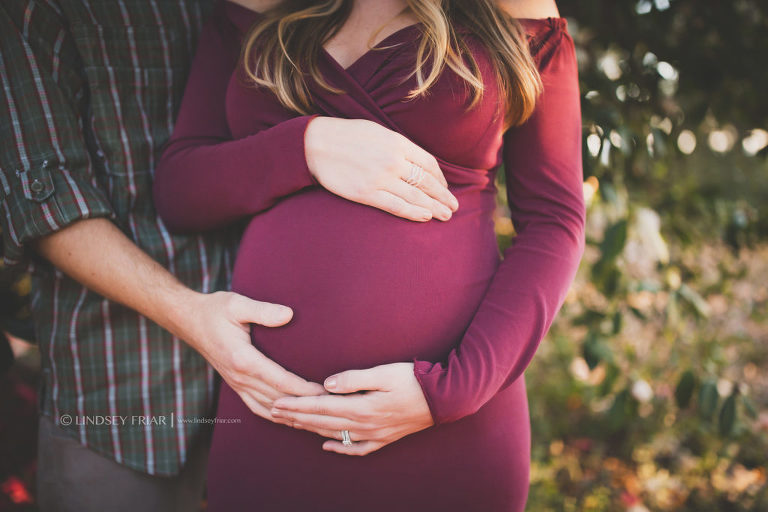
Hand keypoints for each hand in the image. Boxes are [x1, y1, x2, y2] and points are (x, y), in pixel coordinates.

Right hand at [179, 291, 325, 420]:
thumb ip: (263, 310)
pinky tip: (291, 419)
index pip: (281, 381)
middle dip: (306, 406)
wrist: (189, 320)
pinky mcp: (236, 385)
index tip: (327, 393)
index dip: (305, 390)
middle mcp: (240, 377)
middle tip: (332, 410)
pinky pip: (257, 406)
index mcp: (243, 359)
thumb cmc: (215, 310)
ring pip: (269, 408)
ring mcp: (237, 384)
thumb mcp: (237, 304)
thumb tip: (288, 315)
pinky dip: (276, 415)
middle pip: (279, 399)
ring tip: (317, 420)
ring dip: (293, 415)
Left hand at [271, 362, 433, 455]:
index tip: (276, 403)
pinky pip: (357, 448)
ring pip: (335, 435)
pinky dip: (340, 448)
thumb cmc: (415, 379)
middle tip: (273, 413)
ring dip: (310, 429)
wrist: (446, 397)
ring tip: (291, 424)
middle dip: (296, 417)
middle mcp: (364, 424)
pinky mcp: (384, 437)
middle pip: (322, 422)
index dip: (296, 405)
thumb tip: (327, 384)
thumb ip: (354, 378)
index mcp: (362, 407)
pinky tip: (328, 446)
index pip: (320, 407)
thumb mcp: (384, 372)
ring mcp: (374, 434)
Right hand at [304, 117, 458, 221]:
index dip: (441, 178)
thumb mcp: (379, 132)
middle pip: (426, 182)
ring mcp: (380, 178)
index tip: (445, 187)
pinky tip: (425, 217)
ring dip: (434, 207)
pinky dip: (413, 213)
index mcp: (398, 143)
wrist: (317, 144)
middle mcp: (393, 161)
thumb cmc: (348, 136)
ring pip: (415, 197)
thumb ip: (400, 146)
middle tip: (454, 207)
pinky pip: (397, 206)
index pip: (428, 164)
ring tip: (446, 216)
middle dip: (443, 196)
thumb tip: (419, 163)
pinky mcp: (367, 194)